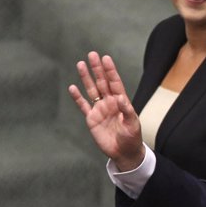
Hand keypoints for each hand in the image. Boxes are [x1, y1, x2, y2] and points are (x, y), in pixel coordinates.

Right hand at [68, 51, 144, 171]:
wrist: (124, 152)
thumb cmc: (132, 137)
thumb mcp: (133, 124)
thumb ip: (127, 111)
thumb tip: (120, 98)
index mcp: (121, 101)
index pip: (115, 82)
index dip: (110, 71)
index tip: (106, 58)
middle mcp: (109, 102)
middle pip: (102, 82)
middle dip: (97, 69)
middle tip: (92, 54)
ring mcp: (100, 109)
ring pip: (91, 90)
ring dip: (86, 78)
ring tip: (80, 64)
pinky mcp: (91, 119)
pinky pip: (83, 105)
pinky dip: (77, 97)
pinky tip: (72, 87)